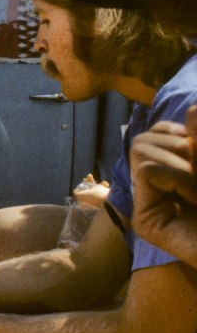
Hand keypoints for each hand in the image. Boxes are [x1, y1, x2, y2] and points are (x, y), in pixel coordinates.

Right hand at [130, 119, 196, 259]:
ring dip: (180, 163)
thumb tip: (192, 111)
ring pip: (141, 148)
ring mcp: (150, 206)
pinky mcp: (146, 221)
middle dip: (179, 147)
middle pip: (145, 138)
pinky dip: (177, 177)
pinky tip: (194, 200)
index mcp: (177, 173)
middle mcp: (158, 190)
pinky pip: (148, 169)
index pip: (162, 133)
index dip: (181, 132)